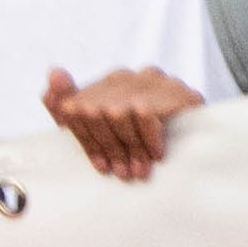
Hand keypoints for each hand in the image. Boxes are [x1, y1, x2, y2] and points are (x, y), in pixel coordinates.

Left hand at [44, 69, 204, 188]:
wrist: (192, 138)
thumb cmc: (135, 136)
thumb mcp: (93, 128)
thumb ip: (64, 103)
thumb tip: (54, 73)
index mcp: (103, 84)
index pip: (78, 108)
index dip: (87, 141)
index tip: (100, 166)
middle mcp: (126, 77)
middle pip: (96, 112)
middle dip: (109, 148)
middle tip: (121, 173)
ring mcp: (153, 81)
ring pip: (119, 113)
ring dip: (128, 149)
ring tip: (138, 171)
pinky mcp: (178, 92)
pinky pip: (148, 113)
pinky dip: (148, 138)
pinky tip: (157, 155)